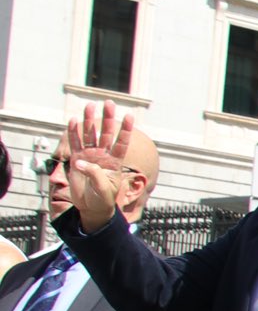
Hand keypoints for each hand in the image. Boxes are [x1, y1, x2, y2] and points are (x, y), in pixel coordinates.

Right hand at [62, 100, 135, 231]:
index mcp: (115, 162)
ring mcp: (89, 156)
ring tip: (90, 105)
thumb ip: (95, 175)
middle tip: (109, 102)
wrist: (91, 208)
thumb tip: (82, 162)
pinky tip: (74, 120)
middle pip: (106, 133)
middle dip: (107, 118)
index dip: (125, 130)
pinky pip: (75, 143)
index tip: (130, 116)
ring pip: (90, 134)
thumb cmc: (102, 200)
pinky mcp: (76, 160)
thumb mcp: (104, 190)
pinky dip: (74, 132)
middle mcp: (103, 155)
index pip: (122, 142)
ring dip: (89, 120)